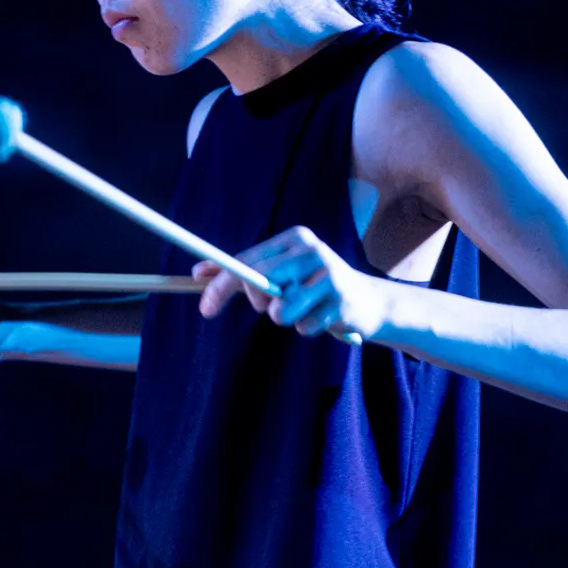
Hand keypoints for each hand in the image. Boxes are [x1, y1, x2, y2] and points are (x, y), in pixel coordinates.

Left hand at [196, 226, 389, 340]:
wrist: (369, 301)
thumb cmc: (314, 286)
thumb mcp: (281, 273)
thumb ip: (243, 271)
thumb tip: (197, 273)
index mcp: (295, 239)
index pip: (247, 260)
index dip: (221, 284)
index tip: (205, 307)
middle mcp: (311, 252)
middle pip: (260, 279)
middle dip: (254, 301)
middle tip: (265, 309)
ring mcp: (329, 276)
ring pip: (280, 309)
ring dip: (285, 317)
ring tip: (303, 311)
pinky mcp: (341, 302)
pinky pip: (303, 327)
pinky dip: (307, 328)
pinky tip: (323, 319)